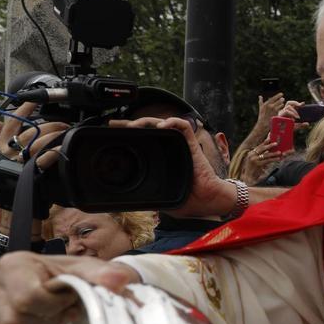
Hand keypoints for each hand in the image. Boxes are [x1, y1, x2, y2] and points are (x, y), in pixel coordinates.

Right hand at [0, 102, 69, 169]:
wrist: (4, 185)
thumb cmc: (4, 164)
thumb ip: (0, 135)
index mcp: (4, 140)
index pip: (14, 120)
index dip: (24, 108)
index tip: (34, 100)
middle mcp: (12, 148)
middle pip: (32, 131)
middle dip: (51, 125)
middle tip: (64, 124)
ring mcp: (21, 159)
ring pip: (39, 142)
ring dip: (55, 136)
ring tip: (66, 133)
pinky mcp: (31, 170)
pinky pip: (44, 158)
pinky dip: (54, 151)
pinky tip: (63, 147)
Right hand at [0, 252, 140, 323]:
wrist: (62, 285)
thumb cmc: (73, 277)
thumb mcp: (89, 272)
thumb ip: (103, 275)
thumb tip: (119, 281)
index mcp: (15, 264)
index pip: (28, 297)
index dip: (55, 305)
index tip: (68, 300)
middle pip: (17, 318)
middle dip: (47, 319)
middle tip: (60, 311)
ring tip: (47, 317)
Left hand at [110, 116, 233, 218]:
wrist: (208, 202)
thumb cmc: (190, 202)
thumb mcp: (162, 201)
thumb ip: (150, 198)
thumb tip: (132, 202)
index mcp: (162, 160)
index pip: (144, 141)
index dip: (130, 134)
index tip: (114, 130)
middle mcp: (170, 150)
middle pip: (150, 128)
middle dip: (132, 123)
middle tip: (117, 125)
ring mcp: (181, 146)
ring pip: (164, 123)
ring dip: (148, 121)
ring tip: (134, 124)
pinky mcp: (192, 145)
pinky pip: (184, 127)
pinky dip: (174, 122)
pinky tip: (162, 125)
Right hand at [245, 135, 287, 176]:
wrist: (248, 177)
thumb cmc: (253, 169)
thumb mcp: (255, 161)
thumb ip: (260, 156)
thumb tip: (268, 151)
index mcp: (251, 153)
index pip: (259, 146)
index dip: (265, 142)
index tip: (270, 138)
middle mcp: (252, 155)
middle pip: (262, 148)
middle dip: (269, 145)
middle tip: (276, 143)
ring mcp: (254, 159)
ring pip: (265, 155)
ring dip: (273, 153)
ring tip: (279, 152)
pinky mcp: (257, 164)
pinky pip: (267, 161)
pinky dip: (273, 159)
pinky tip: (278, 159)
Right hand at [256, 93, 285, 125]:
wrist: (263, 123)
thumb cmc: (262, 115)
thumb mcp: (261, 108)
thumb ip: (260, 101)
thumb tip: (260, 96)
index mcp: (266, 104)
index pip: (273, 98)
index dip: (277, 96)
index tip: (281, 94)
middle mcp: (269, 106)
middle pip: (277, 101)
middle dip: (280, 99)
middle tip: (283, 98)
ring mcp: (273, 110)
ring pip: (279, 105)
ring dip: (281, 102)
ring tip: (283, 101)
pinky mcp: (276, 114)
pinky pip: (280, 109)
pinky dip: (281, 106)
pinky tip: (282, 105)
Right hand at [276, 100, 310, 130]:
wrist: (281, 134)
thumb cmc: (288, 129)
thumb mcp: (297, 127)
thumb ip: (302, 125)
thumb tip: (308, 124)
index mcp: (288, 112)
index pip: (292, 104)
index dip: (297, 103)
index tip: (303, 103)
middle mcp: (284, 111)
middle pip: (289, 103)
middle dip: (295, 103)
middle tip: (300, 106)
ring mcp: (281, 113)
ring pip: (288, 107)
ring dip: (294, 111)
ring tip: (298, 117)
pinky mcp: (279, 115)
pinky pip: (286, 111)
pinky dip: (291, 114)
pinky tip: (294, 119)